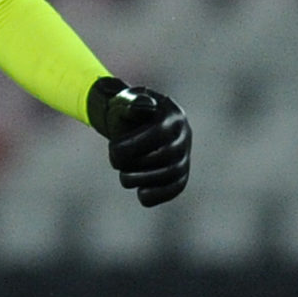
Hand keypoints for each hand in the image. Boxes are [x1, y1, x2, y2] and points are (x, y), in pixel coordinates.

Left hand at [87, 78, 191, 206]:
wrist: (131, 125)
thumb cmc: (126, 112)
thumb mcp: (125, 101)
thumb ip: (131, 101)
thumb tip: (144, 105)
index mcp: (172, 115)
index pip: (160, 133)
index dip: (134, 145)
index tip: (113, 148)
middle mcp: (184, 135)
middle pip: (167, 155)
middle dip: (136, 162)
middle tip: (115, 162)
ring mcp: (184, 156)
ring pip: (173, 174)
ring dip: (143, 180)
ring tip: (125, 177)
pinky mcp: (180, 174)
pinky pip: (176, 188)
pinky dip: (159, 195)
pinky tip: (141, 193)